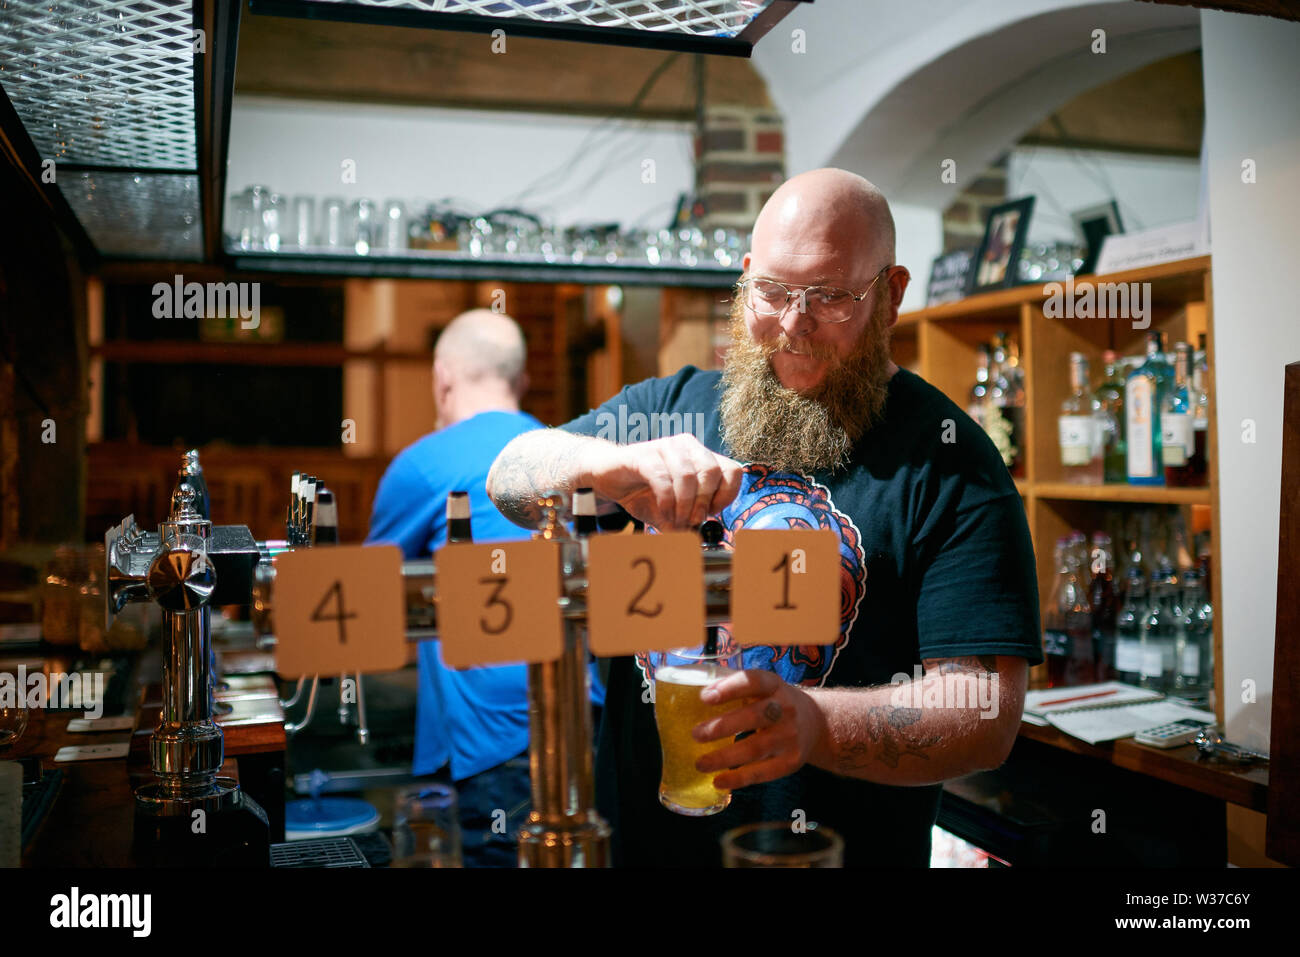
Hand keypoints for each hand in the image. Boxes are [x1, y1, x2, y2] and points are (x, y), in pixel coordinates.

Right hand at [583, 433, 742, 529]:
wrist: (607, 476)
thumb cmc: (643, 491)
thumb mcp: (672, 510)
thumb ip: (689, 520)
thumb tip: (703, 537)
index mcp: (702, 457)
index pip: (733, 471)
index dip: (727, 496)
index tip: (712, 514)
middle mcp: (688, 446)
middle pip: (712, 473)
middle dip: (702, 503)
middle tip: (691, 521)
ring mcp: (666, 447)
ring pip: (688, 476)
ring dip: (683, 505)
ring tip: (674, 519)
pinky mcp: (645, 454)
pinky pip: (663, 478)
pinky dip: (666, 501)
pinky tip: (662, 512)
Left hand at [691, 669, 828, 790]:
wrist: (816, 723)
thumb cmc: (774, 702)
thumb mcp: (762, 687)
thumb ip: (733, 688)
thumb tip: (684, 693)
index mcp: (773, 685)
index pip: (752, 681)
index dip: (729, 689)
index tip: (704, 697)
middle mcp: (785, 708)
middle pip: (754, 717)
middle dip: (722, 726)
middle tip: (695, 734)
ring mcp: (790, 736)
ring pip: (756, 748)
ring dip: (724, 757)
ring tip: (700, 763)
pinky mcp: (791, 761)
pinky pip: (763, 772)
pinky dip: (739, 778)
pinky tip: (718, 781)